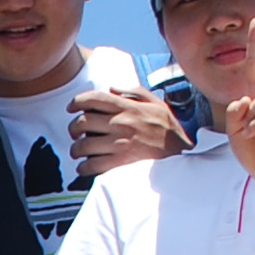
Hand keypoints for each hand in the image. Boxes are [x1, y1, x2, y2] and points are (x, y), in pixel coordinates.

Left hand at [67, 85, 188, 175]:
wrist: (183, 156)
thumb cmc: (169, 131)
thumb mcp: (157, 104)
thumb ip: (135, 92)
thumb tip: (112, 87)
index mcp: (128, 108)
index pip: (95, 98)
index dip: (77, 101)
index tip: (71, 107)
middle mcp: (121, 124)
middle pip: (83, 122)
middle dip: (73, 128)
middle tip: (75, 133)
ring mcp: (120, 144)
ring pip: (83, 145)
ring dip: (76, 149)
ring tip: (79, 151)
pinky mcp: (120, 164)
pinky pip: (92, 165)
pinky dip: (83, 167)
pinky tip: (85, 167)